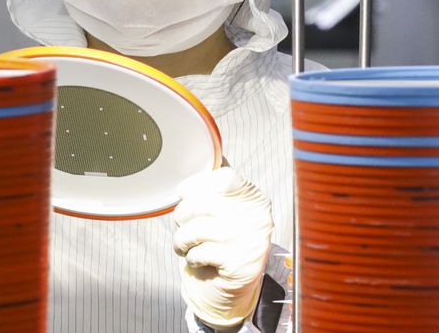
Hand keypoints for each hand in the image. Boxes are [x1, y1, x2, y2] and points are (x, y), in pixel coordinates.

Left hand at [173, 167, 272, 329]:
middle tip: (181, 224)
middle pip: (202, 203)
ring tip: (183, 244)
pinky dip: (192, 257)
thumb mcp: (224, 210)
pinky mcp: (240, 264)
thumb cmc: (223, 242)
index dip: (196, 183)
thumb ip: (217, 185)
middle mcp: (257, 215)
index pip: (223, 177)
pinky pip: (200, 252)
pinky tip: (197, 258)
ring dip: (181, 239)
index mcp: (254, 197)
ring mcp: (250, 240)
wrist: (231, 287)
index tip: (183, 193)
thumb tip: (204, 152)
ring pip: (196, 229)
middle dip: (182, 215)